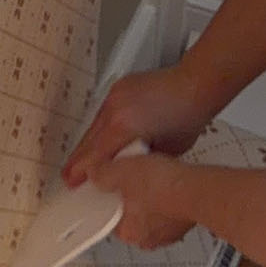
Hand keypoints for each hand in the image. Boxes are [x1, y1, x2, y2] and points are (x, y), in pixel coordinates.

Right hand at [63, 62, 213, 187]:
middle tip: (70, 175)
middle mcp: (114, 109)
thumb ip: (139, 162)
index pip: (94, 155)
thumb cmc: (188, 117)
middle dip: (78, 160)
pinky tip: (101, 138)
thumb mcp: (165, 152)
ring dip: (88, 144)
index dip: (81, 171)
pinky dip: (100, 128)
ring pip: (93, 126)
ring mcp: (114, 96)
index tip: (72, 182)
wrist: (195, 84)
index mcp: (124, 126)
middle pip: (88, 141)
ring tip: (84, 160)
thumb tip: (125, 172)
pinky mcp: (117, 89)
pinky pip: (102, 113)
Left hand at [91, 150, 198, 249]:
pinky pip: (171, 208)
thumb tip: (95, 173)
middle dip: (132, 195)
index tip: (113, 183)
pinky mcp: (186, 222)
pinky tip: (170, 179)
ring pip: (152, 211)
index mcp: (128, 232)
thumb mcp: (121, 171)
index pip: (109, 217)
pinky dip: (170, 196)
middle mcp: (149, 238)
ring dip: (152, 194)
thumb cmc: (165, 187)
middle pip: (131, 213)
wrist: (200, 189)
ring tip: (154, 174)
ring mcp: (170, 232)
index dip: (111, 196)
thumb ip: (102, 174)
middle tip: (134, 176)